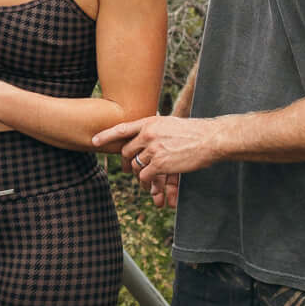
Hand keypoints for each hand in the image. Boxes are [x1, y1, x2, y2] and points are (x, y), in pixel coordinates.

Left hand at [94, 112, 217, 206]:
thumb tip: (144, 135)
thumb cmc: (194, 132)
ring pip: (137, 166)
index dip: (106, 135)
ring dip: (140, 173)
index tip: (94, 141)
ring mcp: (153, 149)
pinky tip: (155, 182)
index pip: (122, 128)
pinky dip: (148, 181)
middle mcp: (148, 134)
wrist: (210, 139)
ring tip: (147, 178)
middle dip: (127, 161)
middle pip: (127, 151)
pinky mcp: (160, 164)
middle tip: (128, 168)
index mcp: (150, 122)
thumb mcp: (170, 123)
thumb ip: (155, 129)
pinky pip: (145, 176)